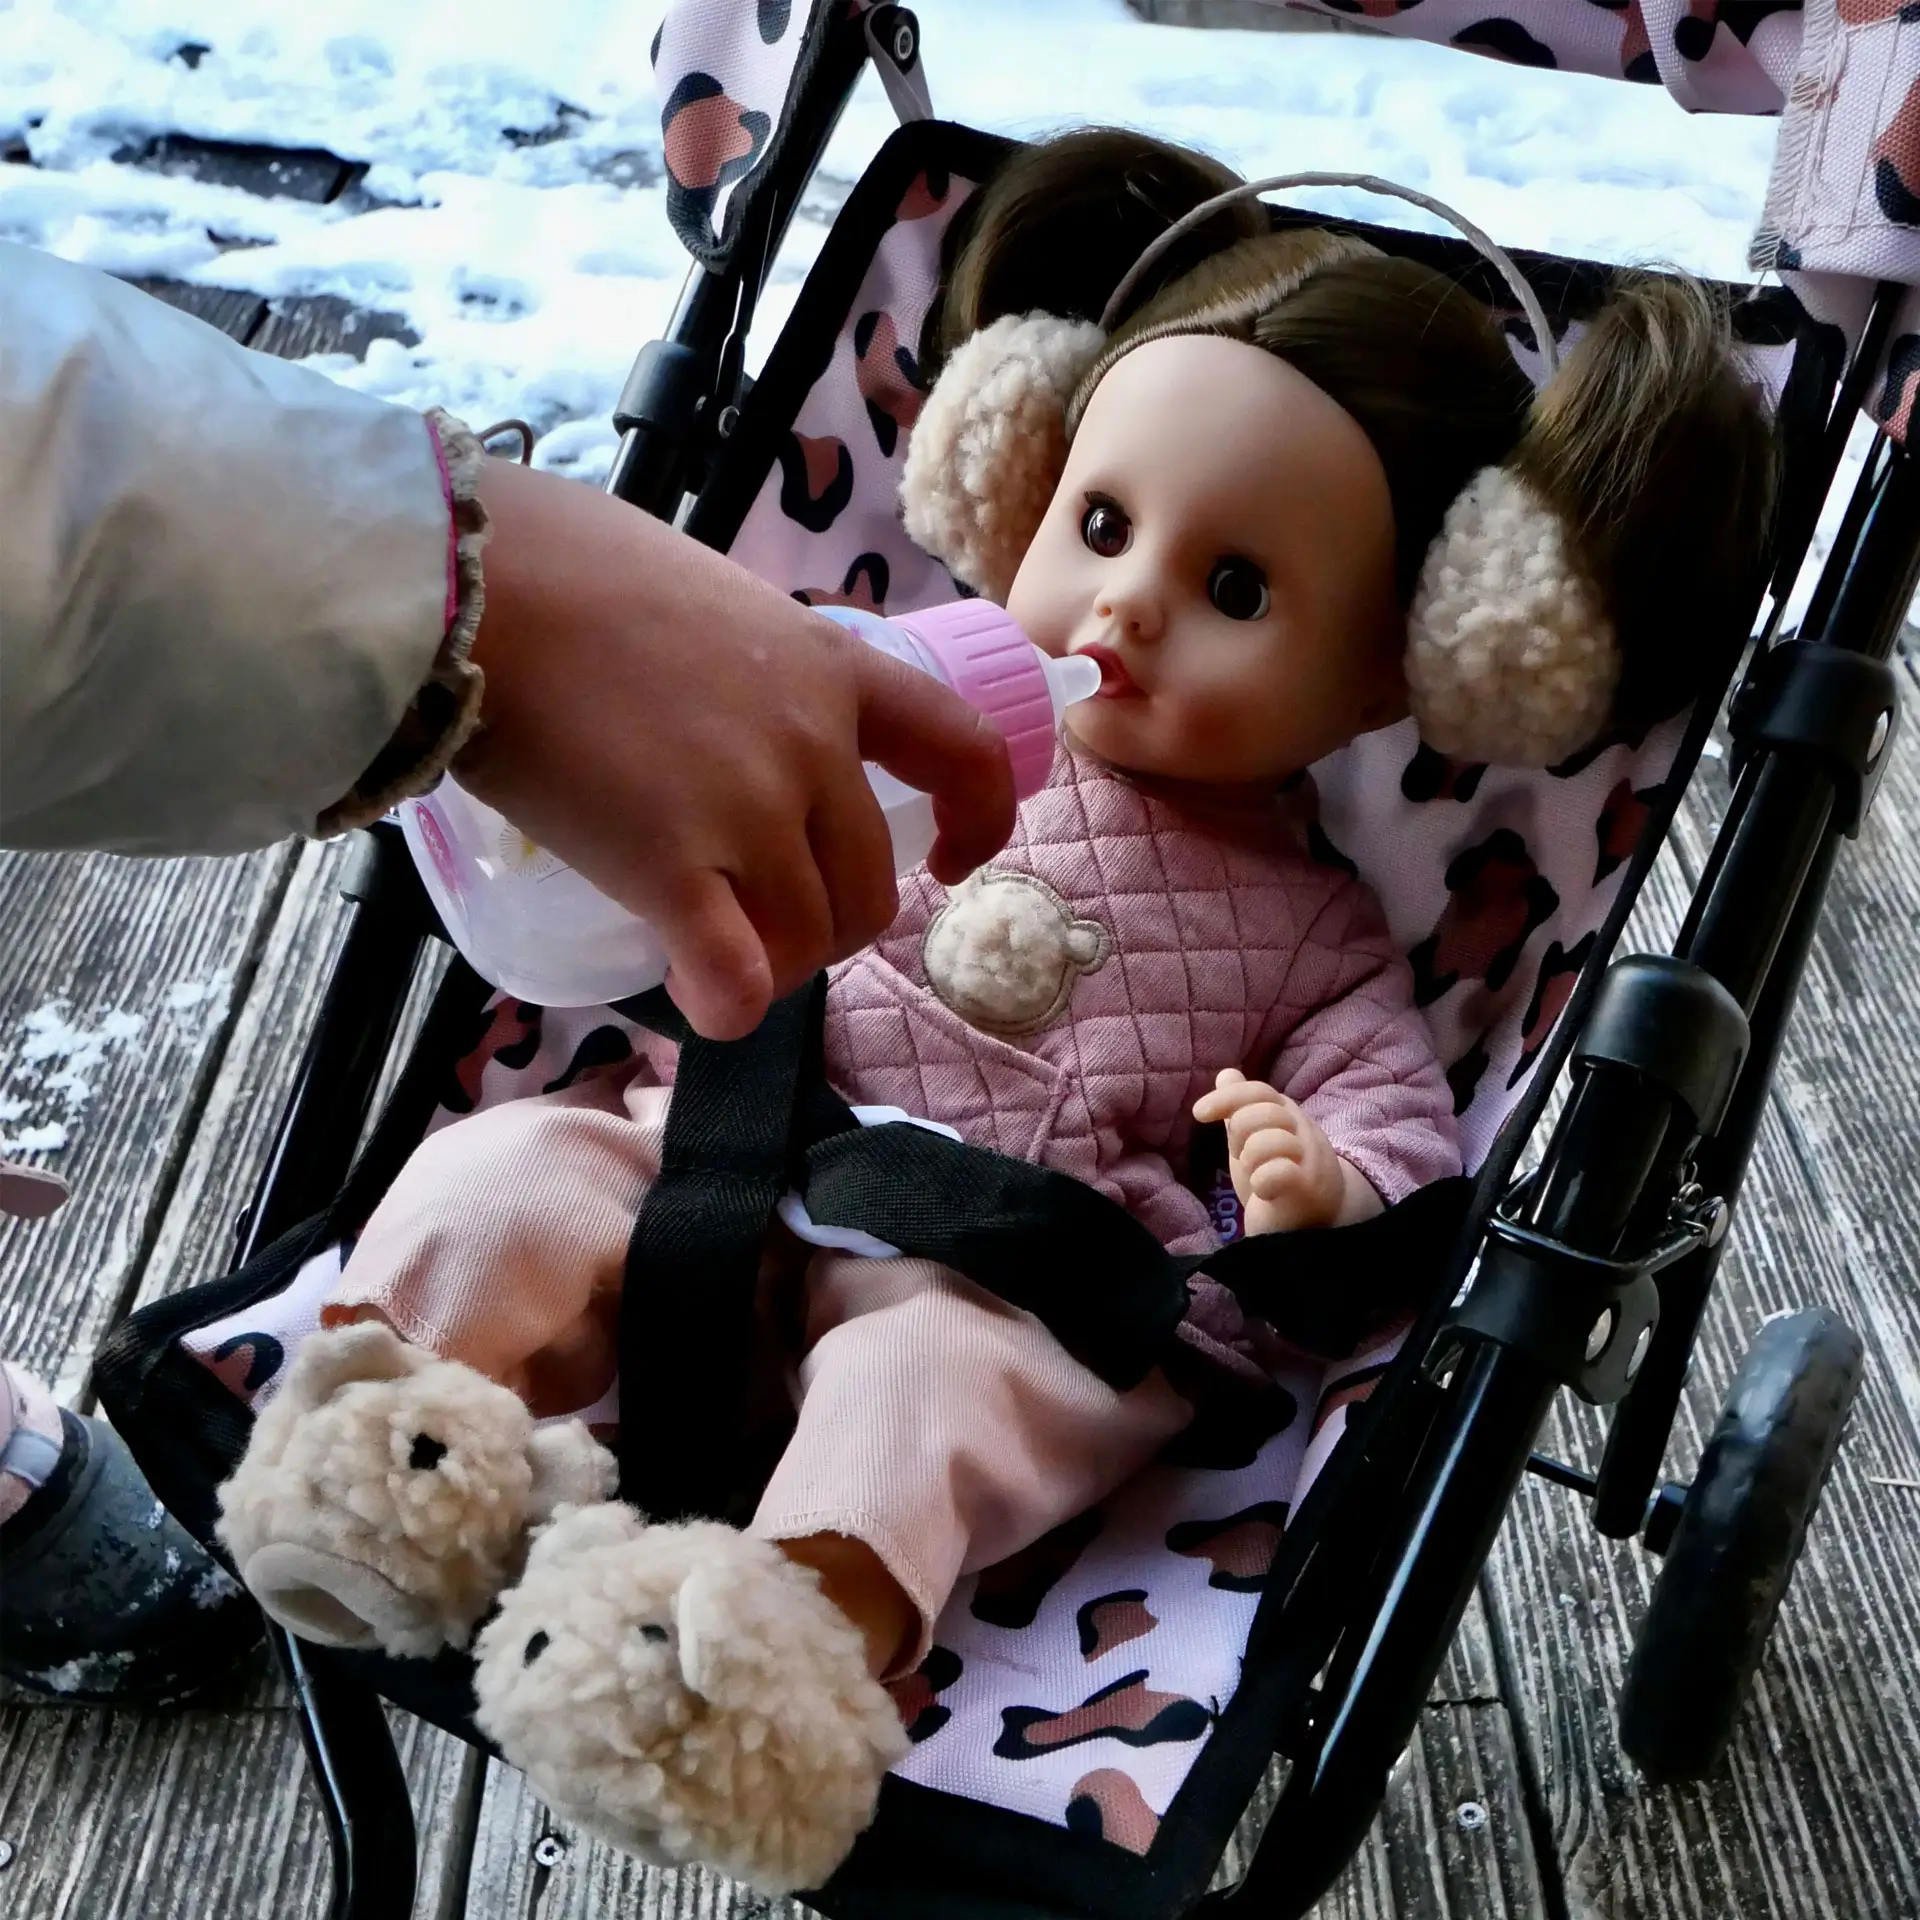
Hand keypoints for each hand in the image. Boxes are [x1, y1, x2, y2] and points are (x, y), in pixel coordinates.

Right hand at [456, 459, 1015, 1039]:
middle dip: (829, 926)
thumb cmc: (571, 568)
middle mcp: (812, 745)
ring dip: (774, 967)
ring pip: (810, 941)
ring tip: (714, 953)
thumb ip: (756, 667)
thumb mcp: (716, 598)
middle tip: (767, 924)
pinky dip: (728, 1007)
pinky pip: (736, 977)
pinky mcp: (669, 867)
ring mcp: (747, 809)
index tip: (947, 859)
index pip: (963, 751)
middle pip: (868, 886)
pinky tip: (701, 999)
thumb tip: (736, 712)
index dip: (977, 820)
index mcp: (832, 667)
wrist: (477, 580)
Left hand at [1191, 1068, 1373, 1234]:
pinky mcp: (1309, 1188)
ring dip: (1251, 1160)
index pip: (1258, 1091)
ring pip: (1269, 1140)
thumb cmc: (1279, 1172)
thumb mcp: (1255, 1135)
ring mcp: (1309, 1158)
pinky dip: (1262, 1181)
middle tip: (1246, 1158)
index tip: (1199, 1113)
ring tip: (1258, 1175)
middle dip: (1240, 1135)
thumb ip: (1241, 1107)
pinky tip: (1263, 1191)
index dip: (1225, 1097)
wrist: (1316, 1216)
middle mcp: (1302, 1130)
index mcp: (1287, 1114)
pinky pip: (1280, 1171)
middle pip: (1262, 1112)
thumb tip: (1225, 1074)